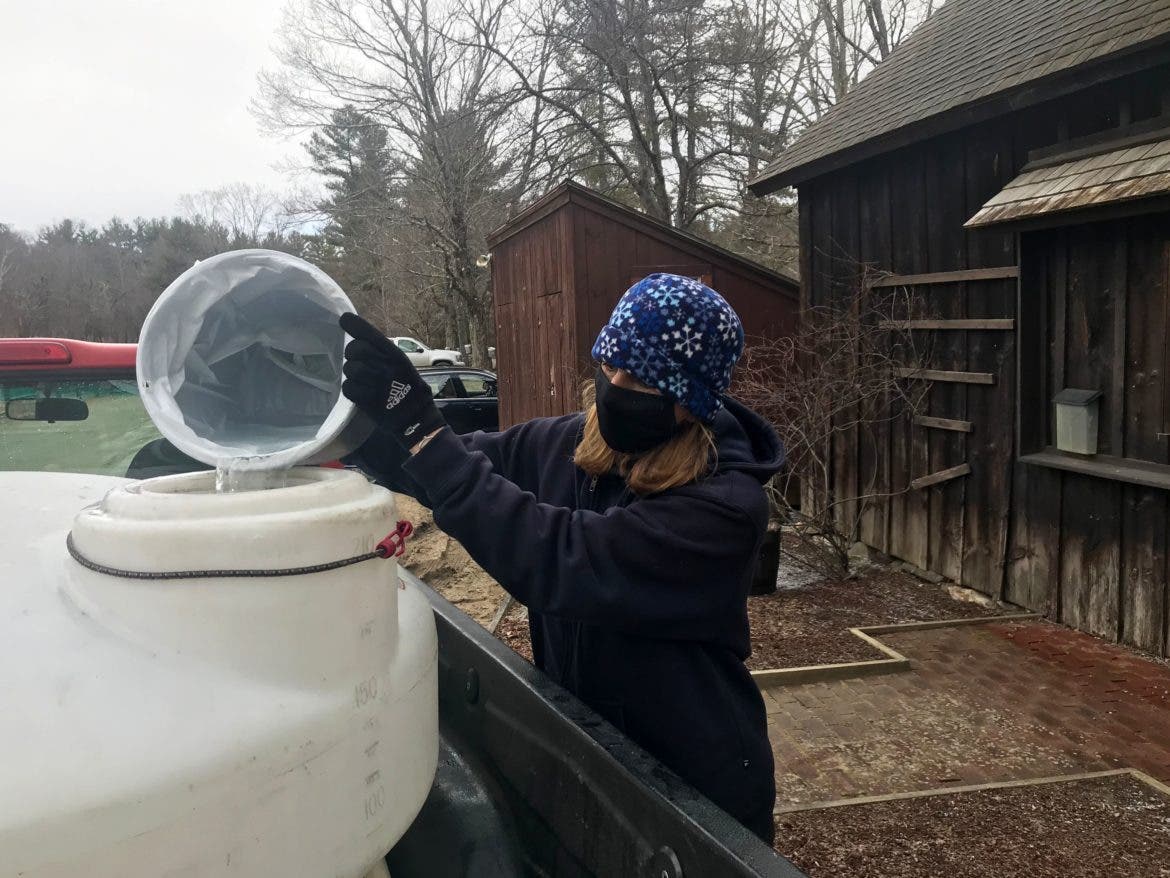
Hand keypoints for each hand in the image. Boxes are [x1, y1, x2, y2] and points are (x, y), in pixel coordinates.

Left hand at [340, 313, 445, 447]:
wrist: (416, 418)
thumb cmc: (410, 389)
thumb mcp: (402, 364)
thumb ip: (383, 352)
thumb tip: (360, 337)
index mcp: (395, 355)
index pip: (370, 334)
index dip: (354, 325)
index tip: (344, 320)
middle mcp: (385, 366)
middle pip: (354, 349)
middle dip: (352, 354)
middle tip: (358, 361)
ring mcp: (375, 383)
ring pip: (349, 368)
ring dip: (352, 373)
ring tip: (363, 379)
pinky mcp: (366, 400)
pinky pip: (347, 387)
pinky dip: (351, 389)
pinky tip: (361, 391)